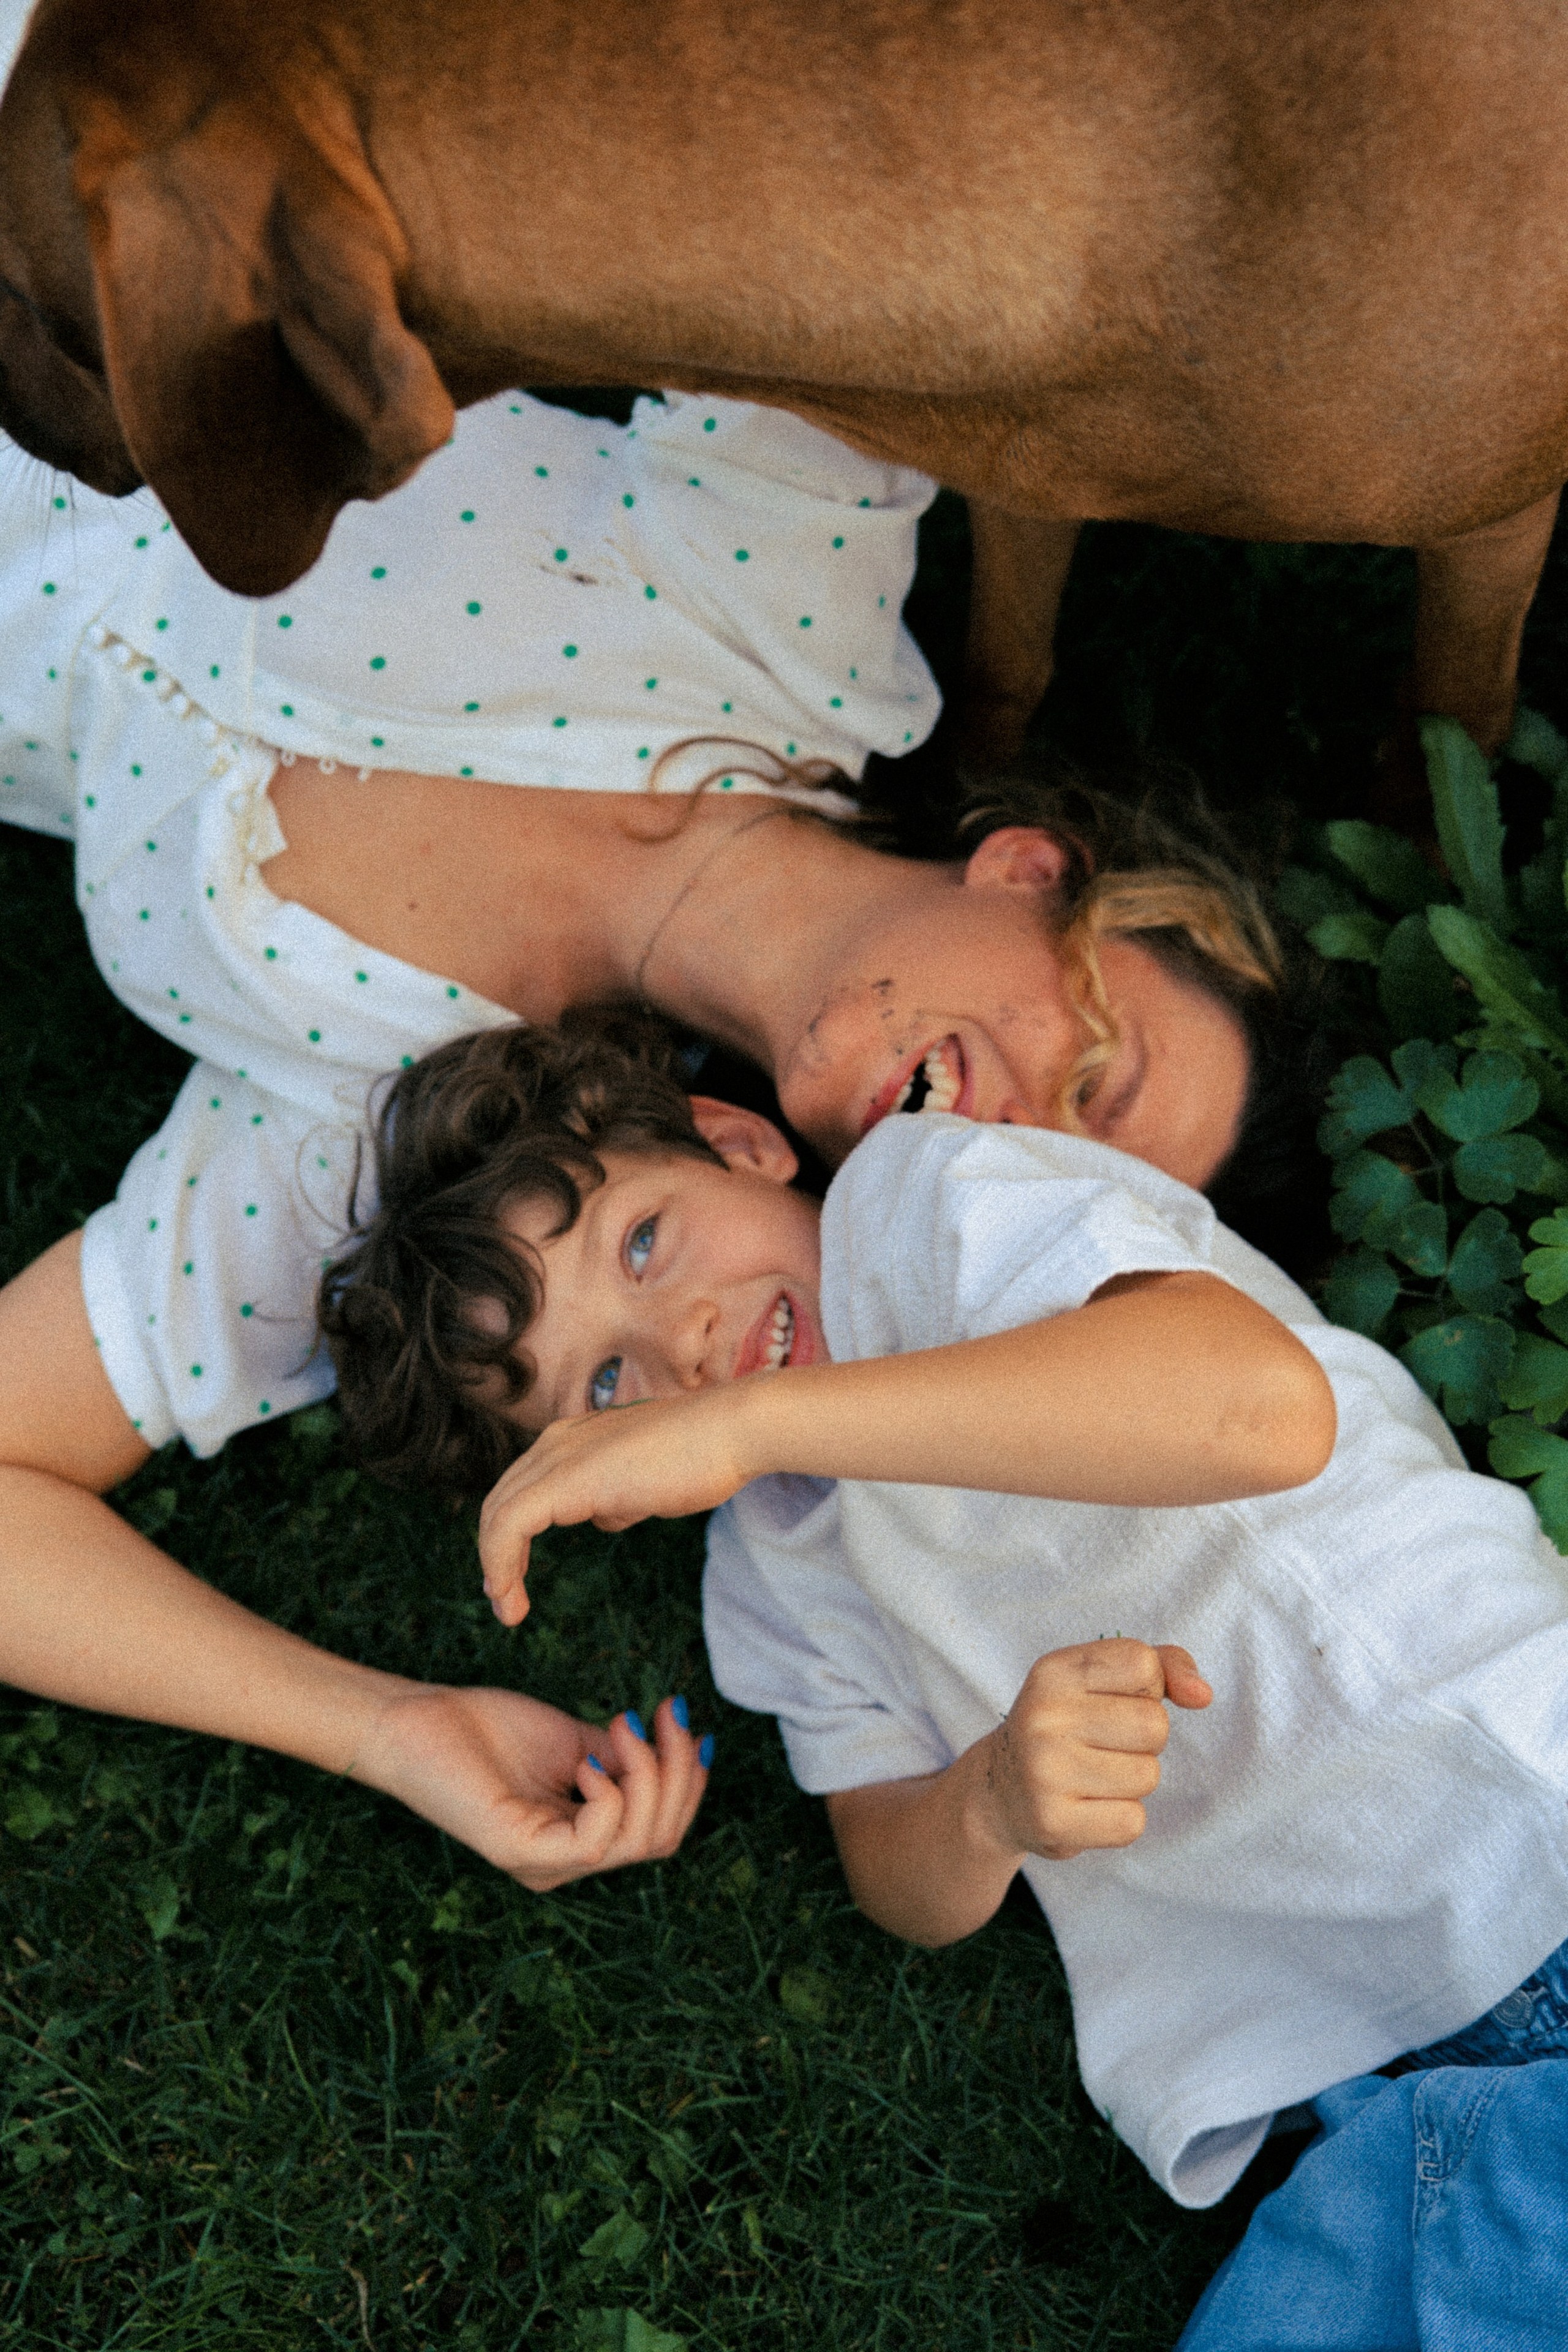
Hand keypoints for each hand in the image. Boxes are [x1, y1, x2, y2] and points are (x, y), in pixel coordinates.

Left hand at [348, 1685, 710, 1890]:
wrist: (418, 1722)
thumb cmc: (487, 1730)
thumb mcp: (574, 1741)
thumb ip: (621, 1758)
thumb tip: (681, 1751)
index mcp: (578, 1841)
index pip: (659, 1832)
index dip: (688, 1781)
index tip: (690, 1722)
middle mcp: (564, 1864)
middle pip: (660, 1839)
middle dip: (680, 1772)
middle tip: (668, 1715)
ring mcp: (543, 1864)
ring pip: (638, 1841)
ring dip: (650, 1773)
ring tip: (625, 1725)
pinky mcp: (520, 1854)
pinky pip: (594, 1842)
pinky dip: (608, 1793)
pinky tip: (585, 1758)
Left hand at [479, 1392, 756, 1625]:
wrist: (731, 1431)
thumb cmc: (701, 1455)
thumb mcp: (645, 1482)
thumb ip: (618, 1496)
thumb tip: (604, 1516)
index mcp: (573, 1438)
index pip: (522, 1489)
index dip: (509, 1537)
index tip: (512, 1581)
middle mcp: (557, 1441)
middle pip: (501, 1501)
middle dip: (494, 1555)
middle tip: (504, 1601)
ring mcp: (560, 1456)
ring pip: (499, 1514)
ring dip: (496, 1569)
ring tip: (508, 1610)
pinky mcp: (568, 1479)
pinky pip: (511, 1525)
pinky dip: (500, 1564)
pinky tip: (512, 1599)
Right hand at [971, 1638, 1210, 1863]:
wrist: (999, 1791)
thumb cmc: (1067, 1727)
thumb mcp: (1099, 1680)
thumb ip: (1162, 1666)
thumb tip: (1203, 1695)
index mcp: (1054, 1671)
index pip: (1143, 1663)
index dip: (1146, 1687)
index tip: (1113, 1700)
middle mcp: (1043, 1716)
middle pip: (1154, 1725)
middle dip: (1143, 1740)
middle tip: (1102, 1745)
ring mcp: (1044, 1770)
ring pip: (1148, 1776)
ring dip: (1132, 1781)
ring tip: (1092, 1776)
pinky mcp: (1052, 1821)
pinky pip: (1132, 1822)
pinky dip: (1120, 1819)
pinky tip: (1087, 1807)